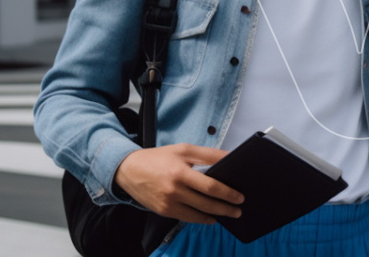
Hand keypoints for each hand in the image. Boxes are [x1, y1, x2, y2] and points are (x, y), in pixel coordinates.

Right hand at [113, 144, 243, 223]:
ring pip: (196, 214)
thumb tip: (230, 157)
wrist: (128, 169)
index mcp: (180, 173)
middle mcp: (174, 190)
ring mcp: (167, 203)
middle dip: (225, 208)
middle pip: (206, 203)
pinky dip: (199, 219)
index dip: (227, 193)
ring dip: (215, 216)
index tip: (240, 197)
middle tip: (238, 211)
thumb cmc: (159, 158)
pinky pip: (185, 217)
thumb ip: (209, 154)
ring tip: (228, 215)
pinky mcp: (162, 211)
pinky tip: (209, 217)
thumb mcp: (184, 150)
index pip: (210, 186)